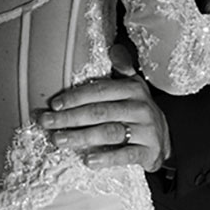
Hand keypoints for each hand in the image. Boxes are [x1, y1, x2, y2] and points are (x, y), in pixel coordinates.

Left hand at [37, 45, 171, 171]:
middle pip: (100, 112)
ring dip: (81, 137)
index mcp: (132, 89)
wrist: (162, 139)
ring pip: (109, 133)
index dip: (75, 97)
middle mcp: (140, 108)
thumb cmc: (137, 110)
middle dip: (69, 117)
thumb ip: (122, 68)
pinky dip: (106, 158)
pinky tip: (88, 161)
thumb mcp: (132, 87)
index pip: (99, 90)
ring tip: (58, 140)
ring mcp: (146, 131)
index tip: (53, 104)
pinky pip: (126, 156)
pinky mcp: (149, 152)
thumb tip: (114, 48)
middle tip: (46, 122)